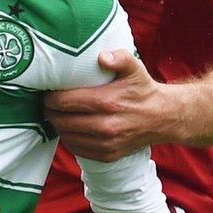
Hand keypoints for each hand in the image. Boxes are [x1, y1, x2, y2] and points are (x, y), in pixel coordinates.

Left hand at [44, 51, 185, 161]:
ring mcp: (106, 143)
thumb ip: (119, 58)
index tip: (49, 92)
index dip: (50, 97)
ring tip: (58, 115)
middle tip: (49, 103)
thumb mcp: (135, 68)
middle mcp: (105, 126)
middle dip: (50, 111)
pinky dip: (69, 139)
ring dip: (58, 126)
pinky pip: (77, 149)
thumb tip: (102, 57)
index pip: (63, 102)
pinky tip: (70, 129)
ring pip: (66, 136)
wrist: (163, 117)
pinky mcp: (107, 155)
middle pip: (61, 120)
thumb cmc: (143, 90)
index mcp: (107, 102)